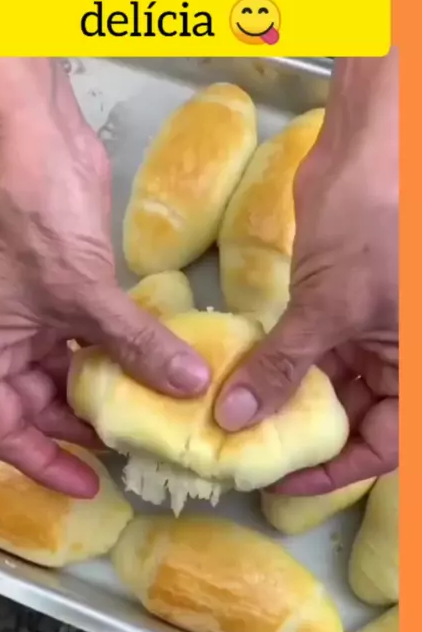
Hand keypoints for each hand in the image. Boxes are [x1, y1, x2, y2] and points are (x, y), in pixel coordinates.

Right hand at [0, 59, 209, 496]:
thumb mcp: (83, 294)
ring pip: (70, 371)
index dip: (42, 463)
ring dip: (108, 390)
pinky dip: (120, 352)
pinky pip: (93, 336)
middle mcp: (6, 338)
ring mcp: (37, 313)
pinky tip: (156, 366)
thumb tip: (188, 386)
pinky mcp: (70, 288)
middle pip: (39, 404)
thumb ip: (134, 344)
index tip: (88, 484)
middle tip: (135, 447)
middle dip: (83, 428)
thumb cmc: (32, 218)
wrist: (35, 141)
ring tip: (153, 415)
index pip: (3, 428)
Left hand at [215, 56, 398, 494]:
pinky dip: (274, 365)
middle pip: (348, 419)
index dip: (333, 471)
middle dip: (297, 436)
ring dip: (277, 401)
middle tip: (240, 453)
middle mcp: (393, 358)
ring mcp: (363, 333)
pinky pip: (305, 351)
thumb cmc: (377, 226)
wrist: (370, 150)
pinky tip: (236, 379)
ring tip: (227, 422)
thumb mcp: (331, 307)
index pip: (381, 445)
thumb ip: (285, 367)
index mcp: (413, 370)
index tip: (278, 481)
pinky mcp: (332, 306)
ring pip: (321, 387)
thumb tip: (235, 420)